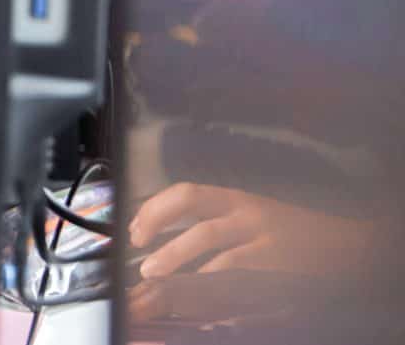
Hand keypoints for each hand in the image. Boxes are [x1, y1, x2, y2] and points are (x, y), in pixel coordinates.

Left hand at [128, 183, 376, 279]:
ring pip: (207, 235)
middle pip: (191, 203)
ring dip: (174, 253)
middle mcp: (244, 209)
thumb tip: (169, 239)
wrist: (343, 245)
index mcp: (234, 197)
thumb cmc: (290, 232)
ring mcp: (259, 232)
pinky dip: (209, 275)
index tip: (134, 227)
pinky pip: (234, 264)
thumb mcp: (250, 217)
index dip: (154, 206)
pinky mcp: (273, 257)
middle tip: (136, 243)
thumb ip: (215, 223)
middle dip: (156, 220)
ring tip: (153, 270)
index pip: (185, 191)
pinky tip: (195, 285)